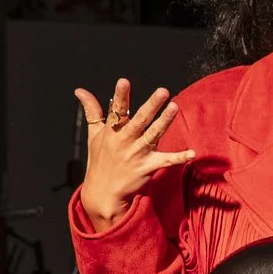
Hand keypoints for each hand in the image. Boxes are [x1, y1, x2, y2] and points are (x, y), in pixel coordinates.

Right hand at [72, 78, 194, 231]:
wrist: (103, 192)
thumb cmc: (100, 160)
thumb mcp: (93, 134)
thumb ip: (92, 110)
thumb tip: (80, 90)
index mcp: (112, 131)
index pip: (117, 110)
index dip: (121, 96)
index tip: (124, 81)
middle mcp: (125, 141)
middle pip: (140, 120)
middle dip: (151, 105)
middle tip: (163, 91)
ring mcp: (137, 154)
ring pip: (153, 134)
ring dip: (164, 121)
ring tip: (175, 107)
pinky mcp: (148, 167)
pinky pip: (166, 161)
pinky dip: (179, 158)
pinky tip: (192, 153)